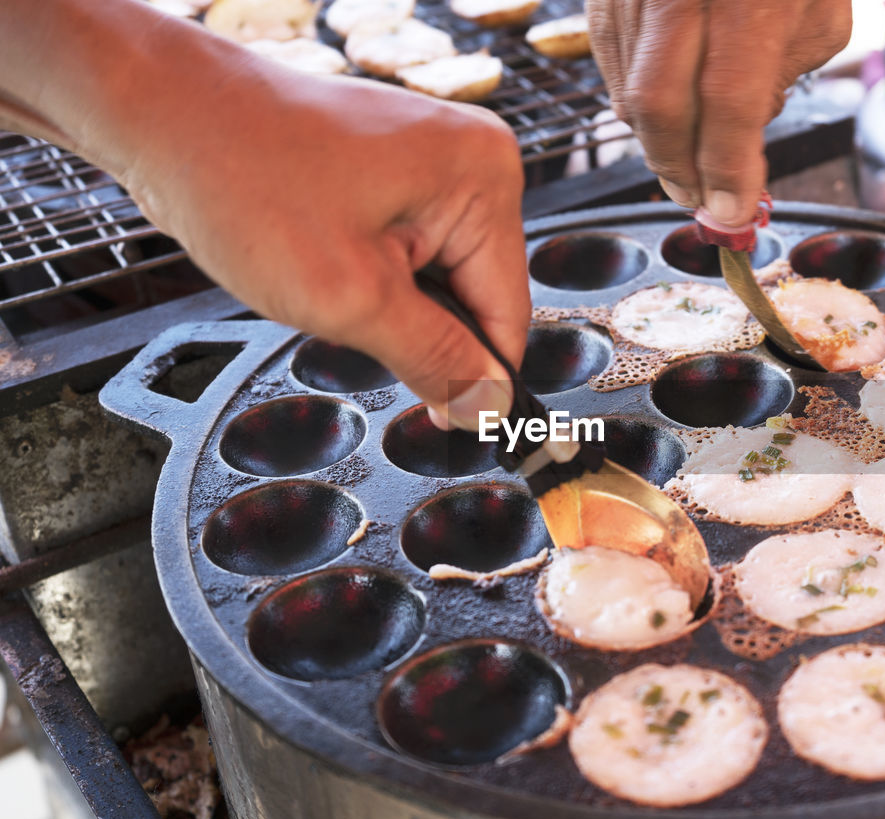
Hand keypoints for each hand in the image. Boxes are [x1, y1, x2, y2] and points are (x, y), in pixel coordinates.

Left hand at [0, 0, 527, 429]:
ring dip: (389, 306)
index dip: (478, 377)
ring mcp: (430, 161)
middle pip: (474, 293)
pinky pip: (406, 250)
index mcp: (483, 178)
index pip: (509, 310)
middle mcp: (468, 159)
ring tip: (326, 282)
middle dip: (420, 329)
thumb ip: (434, 358)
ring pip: (436, 277)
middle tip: (350, 326)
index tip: (452, 424)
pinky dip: (372, 278)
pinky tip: (324, 264)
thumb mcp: (351, 299)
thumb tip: (487, 403)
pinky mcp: (392, 170)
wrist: (161, 115)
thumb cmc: (244, 181)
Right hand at [585, 0, 849, 225]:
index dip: (729, 169)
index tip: (735, 210)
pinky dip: (636, 104)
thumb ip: (785, 76)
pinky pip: (610, 67)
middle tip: (702, 202)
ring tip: (687, 167)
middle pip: (662, 108)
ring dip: (659, 144)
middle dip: (681, 171)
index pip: (729, 105)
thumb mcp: (820, 12)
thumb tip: (744, 136)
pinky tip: (665, 117)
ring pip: (629, 93)